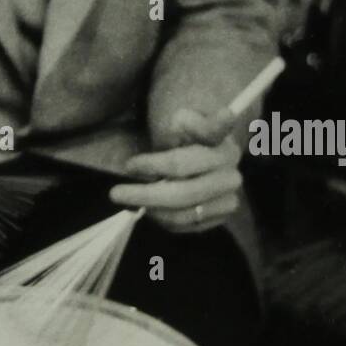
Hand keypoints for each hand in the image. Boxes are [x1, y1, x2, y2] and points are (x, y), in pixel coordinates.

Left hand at [108, 106, 241, 233]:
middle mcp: (230, 177)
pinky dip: (165, 220)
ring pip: (185, 214)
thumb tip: (188, 118)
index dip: (153, 165)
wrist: (207, 149)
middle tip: (115, 193)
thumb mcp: (183, 119)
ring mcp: (228, 200)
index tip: (128, 166)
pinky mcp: (220, 217)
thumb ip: (186, 121)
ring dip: (153, 209)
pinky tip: (150, 208)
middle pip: (183, 193)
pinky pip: (188, 226)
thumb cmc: (189, 132)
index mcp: (223, 148)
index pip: (182, 162)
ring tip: (131, 200)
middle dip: (146, 194)